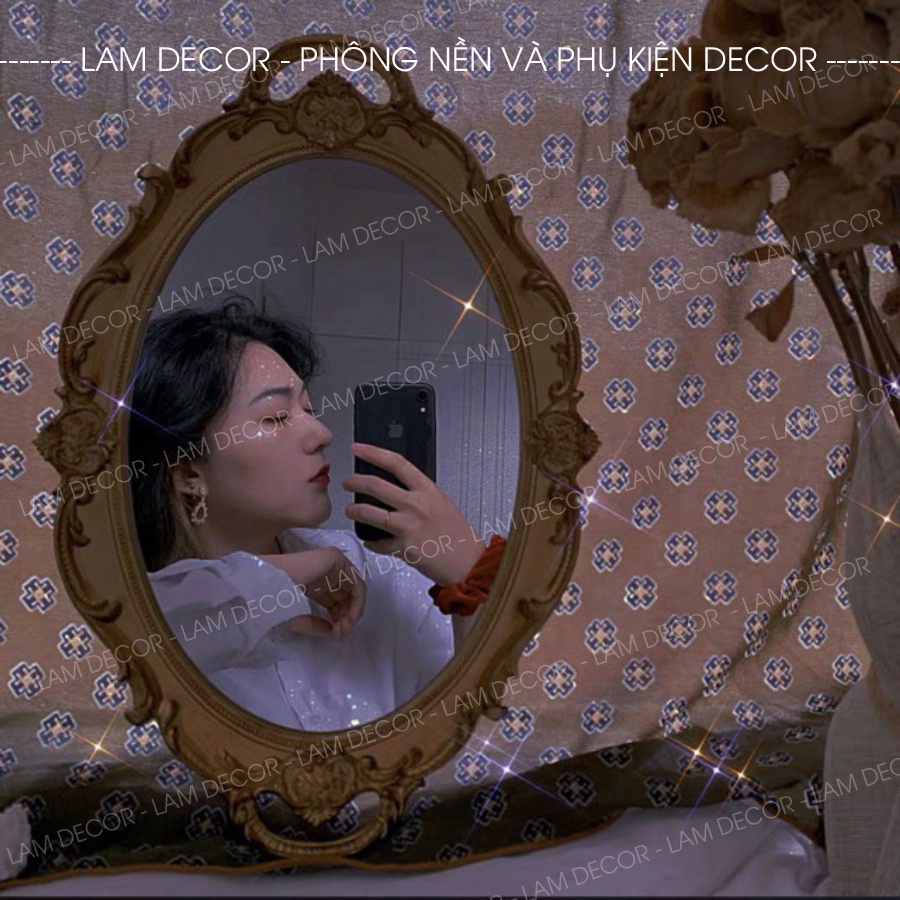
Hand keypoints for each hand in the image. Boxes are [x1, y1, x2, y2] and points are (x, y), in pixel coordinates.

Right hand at [260, 546, 365, 638]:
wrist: (268, 588)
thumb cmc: (277, 603)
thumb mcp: (300, 619)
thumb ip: (319, 626)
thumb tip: (336, 632)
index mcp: (314, 584)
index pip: (335, 602)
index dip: (340, 619)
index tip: (338, 635)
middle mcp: (325, 574)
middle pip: (346, 596)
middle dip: (347, 616)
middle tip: (342, 632)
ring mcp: (331, 565)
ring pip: (354, 590)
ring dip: (353, 611)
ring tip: (345, 627)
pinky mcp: (336, 559)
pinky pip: (356, 582)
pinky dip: (358, 601)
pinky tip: (350, 616)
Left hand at [343, 442, 484, 585]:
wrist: (469, 562)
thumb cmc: (458, 535)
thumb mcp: (441, 503)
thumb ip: (419, 495)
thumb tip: (398, 490)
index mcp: (427, 490)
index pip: (396, 463)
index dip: (373, 453)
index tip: (358, 448)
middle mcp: (416, 505)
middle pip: (376, 485)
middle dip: (355, 482)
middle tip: (347, 482)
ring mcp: (408, 526)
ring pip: (369, 513)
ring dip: (354, 510)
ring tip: (350, 510)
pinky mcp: (403, 548)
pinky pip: (378, 543)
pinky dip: (372, 542)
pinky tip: (371, 541)